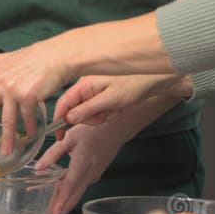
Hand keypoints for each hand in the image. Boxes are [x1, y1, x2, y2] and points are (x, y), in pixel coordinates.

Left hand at [0, 39, 75, 153]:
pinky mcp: (29, 96)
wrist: (57, 56)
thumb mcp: (9, 57)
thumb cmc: (35, 57)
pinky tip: (31, 134)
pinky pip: (27, 118)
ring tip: (6, 152)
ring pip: (7, 120)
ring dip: (7, 139)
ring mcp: (13, 90)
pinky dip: (29, 127)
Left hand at [35, 123, 128, 213]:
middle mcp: (89, 174)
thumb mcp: (70, 137)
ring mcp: (93, 176)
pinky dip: (70, 195)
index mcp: (82, 164)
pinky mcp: (94, 175)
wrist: (117, 128)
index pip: (68, 187)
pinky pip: (80, 188)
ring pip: (77, 195)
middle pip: (73, 198)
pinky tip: (59, 198)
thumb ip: (53, 153)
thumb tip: (38, 168)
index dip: (60, 202)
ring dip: (64, 207)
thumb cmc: (93, 130)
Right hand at [54, 74, 192, 135]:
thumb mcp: (110, 99)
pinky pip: (99, 110)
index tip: (60, 135)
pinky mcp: (104, 95)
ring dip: (101, 117)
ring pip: (89, 112)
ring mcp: (95, 90)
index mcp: (84, 83)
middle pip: (76, 110)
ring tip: (115, 110)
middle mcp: (87, 86)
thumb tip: (69, 119)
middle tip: (105, 116)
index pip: (64, 103)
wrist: (155, 79)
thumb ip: (88, 109)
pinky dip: (108, 113)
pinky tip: (118, 109)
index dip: (60, 119)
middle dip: (90, 118)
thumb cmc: (134, 83)